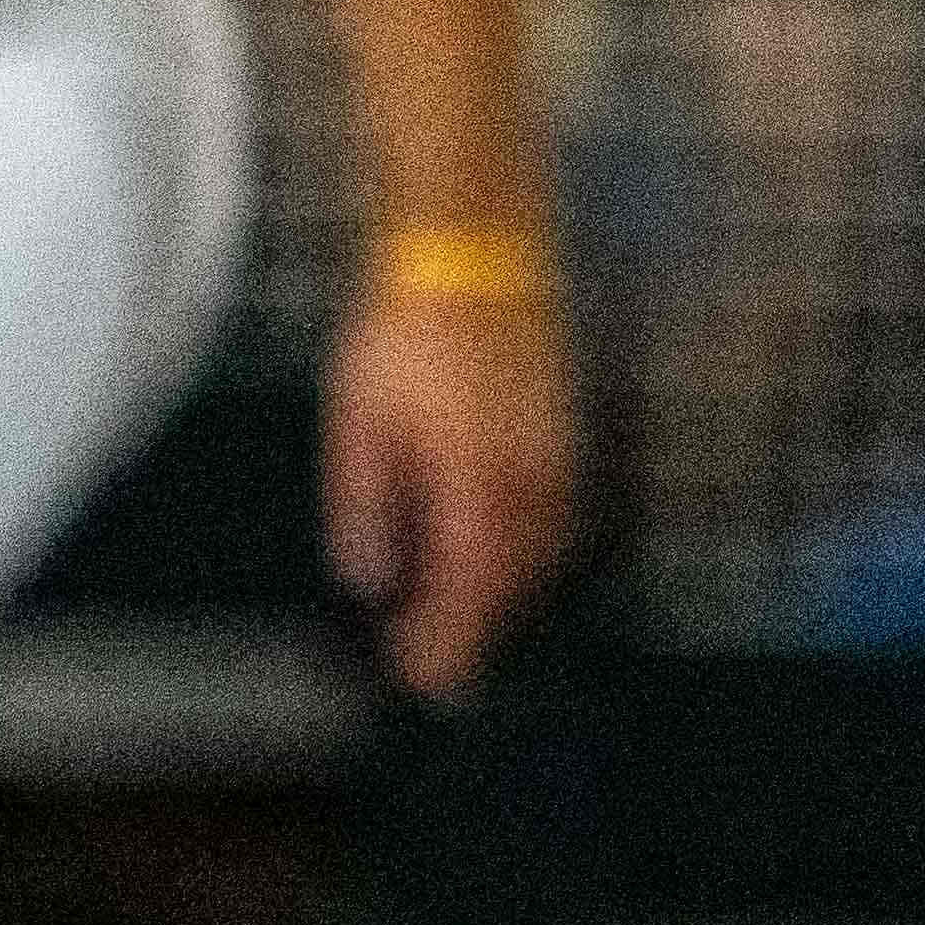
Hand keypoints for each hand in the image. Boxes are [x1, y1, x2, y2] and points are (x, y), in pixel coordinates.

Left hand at [325, 278, 574, 698]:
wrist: (472, 249)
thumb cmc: (409, 330)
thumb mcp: (360, 420)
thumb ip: (365, 508)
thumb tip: (368, 578)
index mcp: (476, 482)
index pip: (468, 591)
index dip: (444, 642)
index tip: (417, 674)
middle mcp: (529, 476)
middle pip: (512, 582)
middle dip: (475, 627)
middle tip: (432, 658)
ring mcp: (556, 450)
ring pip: (542, 551)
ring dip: (504, 591)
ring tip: (461, 610)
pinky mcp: (563, 426)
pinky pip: (556, 514)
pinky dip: (527, 549)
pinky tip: (496, 546)